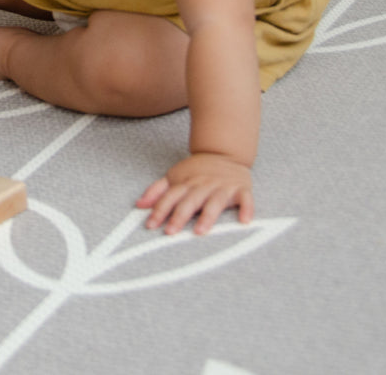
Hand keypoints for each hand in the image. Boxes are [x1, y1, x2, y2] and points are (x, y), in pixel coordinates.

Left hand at [135, 152, 252, 235]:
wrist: (224, 152)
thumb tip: (139, 205)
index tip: (151, 225)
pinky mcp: (241, 189)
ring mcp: (223, 187)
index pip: (170, 197)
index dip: (159, 210)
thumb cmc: (197, 170)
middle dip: (179, 216)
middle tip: (171, 232)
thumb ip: (157, 191)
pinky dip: (246, 209)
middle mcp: (203, 185)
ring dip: (207, 216)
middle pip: (190, 201)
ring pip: (215, 202)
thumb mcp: (174, 176)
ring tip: (200, 231)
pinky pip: (245, 200)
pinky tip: (244, 222)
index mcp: (186, 183)